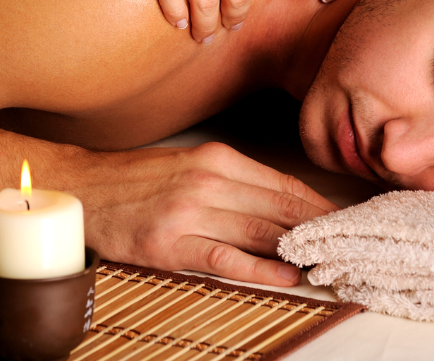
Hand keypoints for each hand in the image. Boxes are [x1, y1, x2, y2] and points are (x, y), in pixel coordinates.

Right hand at [71, 142, 337, 284]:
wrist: (82, 189)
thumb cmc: (137, 180)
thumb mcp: (188, 165)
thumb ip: (233, 182)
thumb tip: (281, 205)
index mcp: (215, 158)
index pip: (283, 184)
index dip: (318, 206)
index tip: (346, 221)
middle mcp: (207, 181)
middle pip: (280, 209)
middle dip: (319, 230)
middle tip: (351, 247)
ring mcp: (189, 213)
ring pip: (260, 233)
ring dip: (298, 250)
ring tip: (330, 264)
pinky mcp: (170, 244)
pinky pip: (225, 258)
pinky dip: (261, 268)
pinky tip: (286, 275)